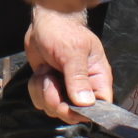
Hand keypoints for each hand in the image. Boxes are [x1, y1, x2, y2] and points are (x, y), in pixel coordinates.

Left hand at [25, 7, 111, 122]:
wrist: (44, 23)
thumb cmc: (63, 31)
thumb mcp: (72, 52)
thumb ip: (78, 77)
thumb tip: (86, 103)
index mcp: (98, 78)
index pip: (101, 107)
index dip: (85, 112)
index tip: (69, 104)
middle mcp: (84, 88)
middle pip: (74, 114)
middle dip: (57, 101)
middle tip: (51, 81)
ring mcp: (66, 90)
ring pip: (54, 109)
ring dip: (44, 92)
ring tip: (47, 71)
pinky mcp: (50, 88)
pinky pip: (41, 102)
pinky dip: (36, 89)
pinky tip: (41, 72)